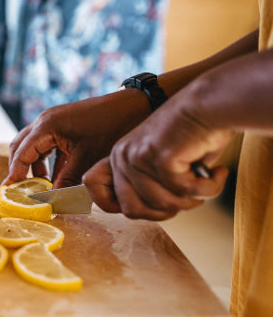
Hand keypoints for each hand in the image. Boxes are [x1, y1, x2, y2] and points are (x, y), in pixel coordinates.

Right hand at [3, 91, 148, 187]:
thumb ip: (67, 180)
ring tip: (40, 187)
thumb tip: (54, 200)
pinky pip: (47, 143)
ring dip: (34, 165)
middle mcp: (45, 120)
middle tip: (20, 190)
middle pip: (20, 146)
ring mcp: (54, 121)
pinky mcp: (65, 124)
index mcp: (47, 126)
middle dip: (19, 168)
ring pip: (33, 145)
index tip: (7, 191)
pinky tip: (56, 177)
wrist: (134, 105)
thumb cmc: (111, 128)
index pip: (21, 153)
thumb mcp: (88, 158)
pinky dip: (47, 160)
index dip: (14, 174)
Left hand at [82, 97, 230, 220]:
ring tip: (206, 183)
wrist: (211, 104)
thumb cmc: (193, 134)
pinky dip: (207, 188)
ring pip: (161, 205)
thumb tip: (149, 213)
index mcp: (118, 158)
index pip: (99, 195)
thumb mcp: (161, 163)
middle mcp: (122, 156)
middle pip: (132, 211)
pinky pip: (184, 192)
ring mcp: (137, 157)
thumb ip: (148, 186)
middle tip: (190, 196)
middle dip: (166, 212)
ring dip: (191, 201)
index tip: (158, 205)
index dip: (129, 208)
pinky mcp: (158, 157)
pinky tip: (217, 172)